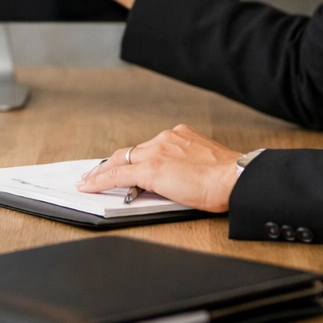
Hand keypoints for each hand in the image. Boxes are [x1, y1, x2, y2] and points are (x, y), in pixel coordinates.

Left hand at [76, 124, 242, 212]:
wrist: (235, 178)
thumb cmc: (229, 177)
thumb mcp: (207, 164)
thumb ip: (188, 165)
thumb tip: (179, 180)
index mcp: (181, 135)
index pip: (149, 147)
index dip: (134, 157)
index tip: (125, 163)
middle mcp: (166, 138)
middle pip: (130, 151)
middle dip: (111, 163)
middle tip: (96, 172)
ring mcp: (156, 152)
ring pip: (120, 160)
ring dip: (102, 172)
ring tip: (87, 182)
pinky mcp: (149, 169)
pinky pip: (117, 174)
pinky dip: (100, 181)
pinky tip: (89, 187)